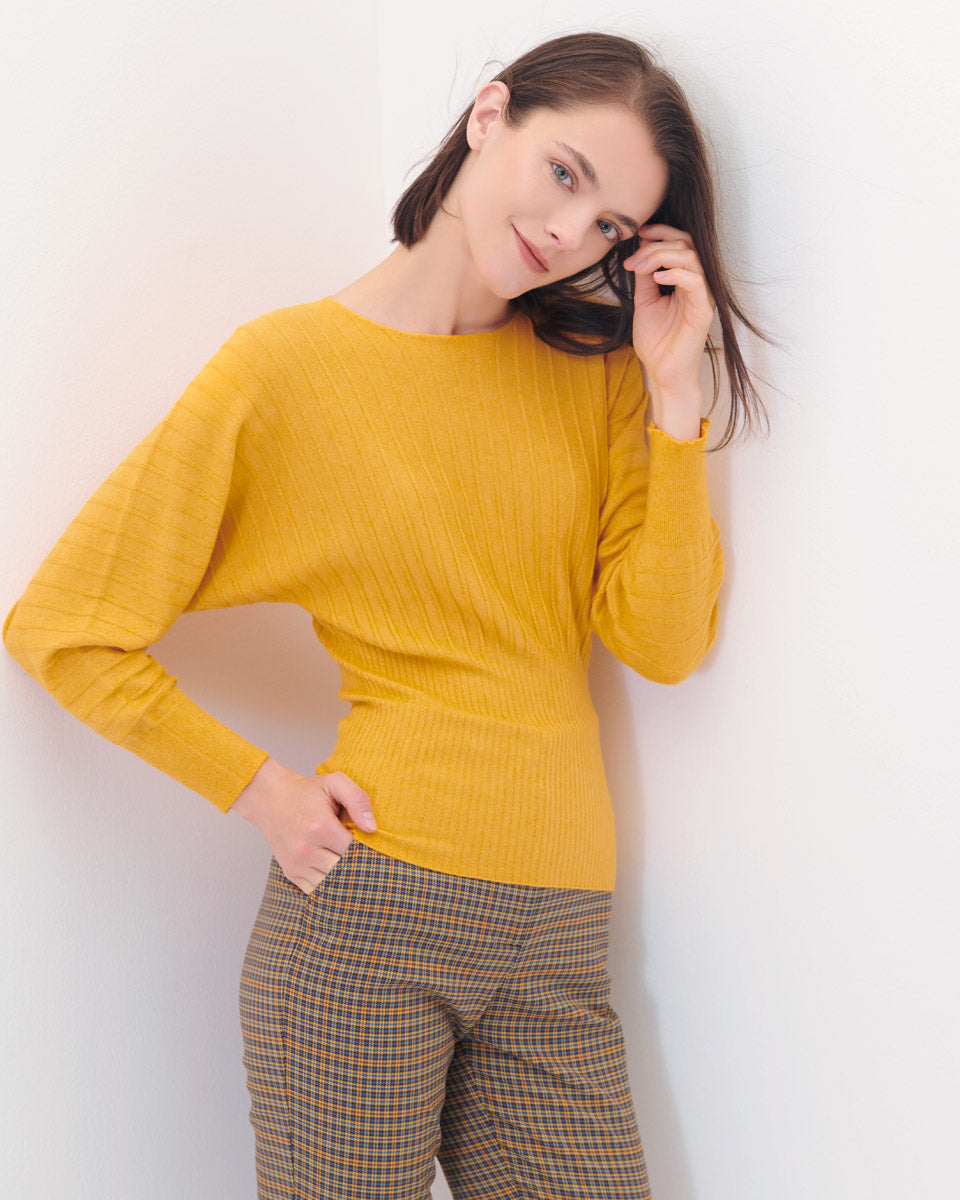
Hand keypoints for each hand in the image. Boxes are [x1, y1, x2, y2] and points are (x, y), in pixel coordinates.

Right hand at [231, 757, 376, 893]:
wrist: (270, 800)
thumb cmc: (307, 791)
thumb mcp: (334, 782)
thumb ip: (358, 799)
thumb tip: (372, 828)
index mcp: (320, 827)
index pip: (354, 850)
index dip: (368, 847)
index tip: (370, 840)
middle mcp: (306, 850)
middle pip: (345, 870)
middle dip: (357, 863)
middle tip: (364, 853)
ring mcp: (297, 864)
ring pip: (332, 884)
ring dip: (344, 876)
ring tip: (349, 861)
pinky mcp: (292, 873)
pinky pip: (317, 890)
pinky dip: (329, 885)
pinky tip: (335, 871)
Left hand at [622, 223, 715, 412]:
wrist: (661, 372)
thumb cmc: (657, 341)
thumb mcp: (645, 301)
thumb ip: (645, 277)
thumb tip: (640, 253)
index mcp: (685, 279)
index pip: (681, 243)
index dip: (660, 233)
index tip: (638, 234)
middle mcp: (697, 284)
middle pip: (686, 243)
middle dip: (657, 243)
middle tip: (634, 257)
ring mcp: (702, 296)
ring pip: (690, 257)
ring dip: (661, 256)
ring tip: (641, 267)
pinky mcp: (703, 310)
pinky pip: (695, 281)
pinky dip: (675, 274)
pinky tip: (657, 279)